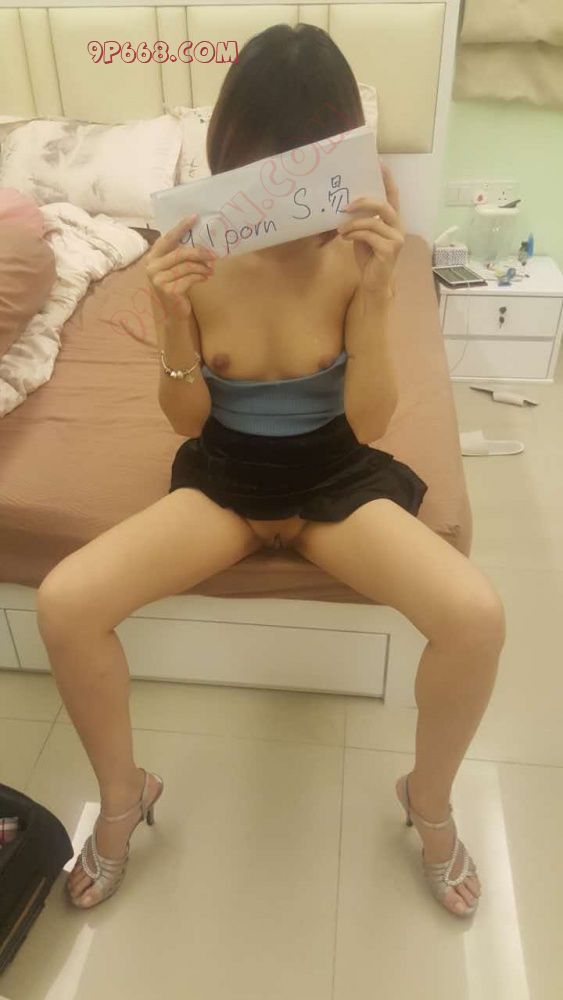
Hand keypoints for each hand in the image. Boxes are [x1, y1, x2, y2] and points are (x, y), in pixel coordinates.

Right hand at [144, 214, 215, 321]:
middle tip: (214, 254)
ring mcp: (158, 279)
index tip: (195, 217)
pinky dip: (200, 277)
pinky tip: (206, 277)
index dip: (181, 227)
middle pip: (180, 253)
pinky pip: (189, 278)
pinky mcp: (168, 290)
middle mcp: (151, 266)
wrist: (174, 311)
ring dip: (203, 267)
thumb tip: (202, 240)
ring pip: (187, 266)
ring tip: (211, 269)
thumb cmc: (176, 285)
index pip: (168, 238)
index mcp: (152, 256)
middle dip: (200, 252)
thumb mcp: (175, 267)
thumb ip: (180, 253)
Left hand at [336, 163, 403, 296]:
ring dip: (353, 224)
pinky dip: (355, 235)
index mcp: (392, 221)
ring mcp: (396, 239)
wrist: (374, 282)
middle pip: (383, 205)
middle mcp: (398, 227)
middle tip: (345, 206)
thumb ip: (361, 220)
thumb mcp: (363, 234)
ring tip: (340, 229)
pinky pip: (369, 235)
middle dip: (364, 202)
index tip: (379, 163)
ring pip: (373, 222)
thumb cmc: (369, 257)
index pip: (393, 196)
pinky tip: (346, 238)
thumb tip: (346, 205)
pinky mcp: (390, 250)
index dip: (387, 179)